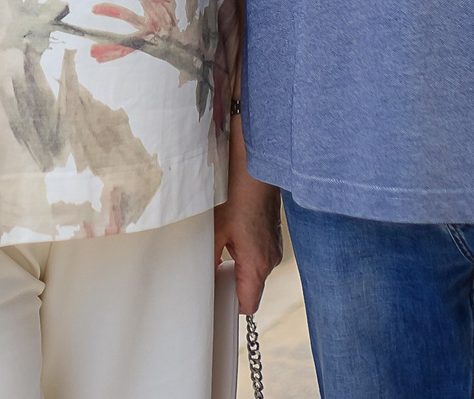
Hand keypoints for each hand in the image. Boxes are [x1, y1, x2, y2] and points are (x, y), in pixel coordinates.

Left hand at [217, 118, 285, 313]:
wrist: (256, 166)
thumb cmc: (235, 195)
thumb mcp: (213, 230)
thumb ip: (207, 260)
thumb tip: (199, 280)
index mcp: (256, 264)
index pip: (249, 305)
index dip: (231, 306)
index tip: (214, 301)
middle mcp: (270, 259)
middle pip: (251, 289)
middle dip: (231, 285)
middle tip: (209, 273)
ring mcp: (274, 246)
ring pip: (254, 270)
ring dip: (237, 266)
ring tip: (218, 248)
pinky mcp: (273, 234)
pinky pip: (258, 254)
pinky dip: (244, 252)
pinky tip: (230, 234)